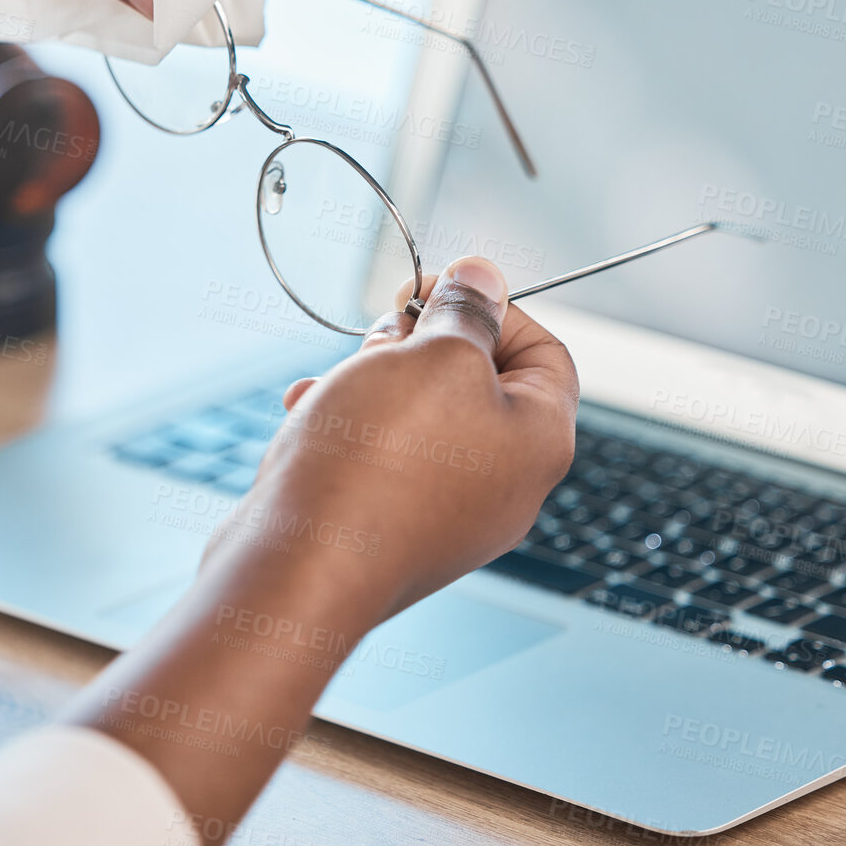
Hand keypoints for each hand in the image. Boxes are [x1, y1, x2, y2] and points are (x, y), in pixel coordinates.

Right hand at [209, 255, 580, 625]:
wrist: (299, 566)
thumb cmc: (376, 460)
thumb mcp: (435, 354)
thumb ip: (468, 312)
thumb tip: (484, 279)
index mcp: (539, 443)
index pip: (545, 352)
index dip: (493, 309)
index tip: (432, 289)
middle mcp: (504, 486)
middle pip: (478, 383)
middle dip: (422, 345)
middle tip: (381, 336)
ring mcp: (447, 515)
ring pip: (419, 417)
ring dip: (373, 381)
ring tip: (336, 381)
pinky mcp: (390, 530)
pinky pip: (379, 458)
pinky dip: (347, 426)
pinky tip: (308, 414)